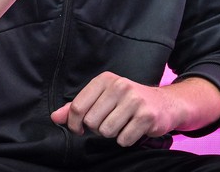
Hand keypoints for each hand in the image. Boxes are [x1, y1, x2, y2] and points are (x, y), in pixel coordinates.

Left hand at [50, 72, 175, 146]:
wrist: (164, 104)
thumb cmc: (128, 101)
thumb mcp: (102, 98)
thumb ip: (77, 107)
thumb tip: (55, 117)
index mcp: (105, 80)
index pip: (77, 106)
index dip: (74, 124)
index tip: (79, 129)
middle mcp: (119, 86)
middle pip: (91, 122)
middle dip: (97, 128)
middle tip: (109, 122)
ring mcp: (134, 100)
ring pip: (106, 131)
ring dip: (112, 134)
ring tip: (122, 124)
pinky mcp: (146, 116)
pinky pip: (123, 139)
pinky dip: (126, 139)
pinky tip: (133, 129)